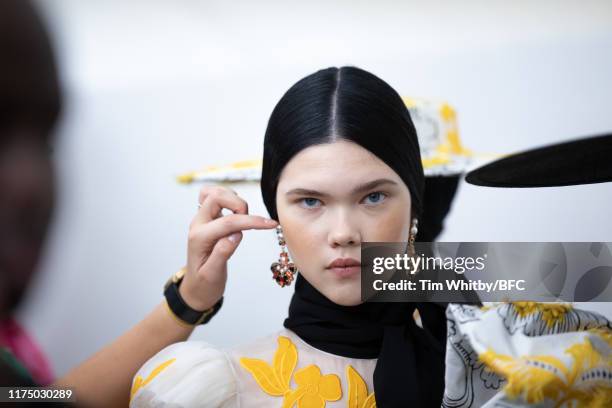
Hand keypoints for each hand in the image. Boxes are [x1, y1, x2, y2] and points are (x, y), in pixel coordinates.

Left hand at [179, 185, 277, 310]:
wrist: (195, 287)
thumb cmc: (205, 284)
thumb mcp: (213, 275)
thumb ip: (222, 253)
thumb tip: (236, 234)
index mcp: (199, 238)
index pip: (228, 222)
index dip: (251, 221)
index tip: (270, 224)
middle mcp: (198, 224)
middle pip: (216, 196)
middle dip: (239, 204)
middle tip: (250, 222)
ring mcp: (202, 219)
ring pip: (215, 192)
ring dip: (234, 199)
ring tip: (244, 218)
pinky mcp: (208, 218)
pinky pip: (214, 196)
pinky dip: (228, 198)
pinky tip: (237, 211)